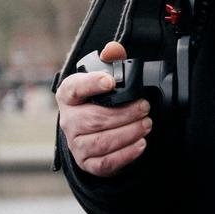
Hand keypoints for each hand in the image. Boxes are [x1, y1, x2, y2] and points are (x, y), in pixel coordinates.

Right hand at [56, 41, 151, 176]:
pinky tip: (140, 144)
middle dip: (125, 113)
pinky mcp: (87, 163)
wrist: (91, 133)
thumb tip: (114, 50)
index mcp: (69, 96)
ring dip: (129, 132)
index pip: (74, 88)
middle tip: (144, 108)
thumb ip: (111, 62)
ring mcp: (76, 144)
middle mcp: (69, 121)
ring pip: (102, 141)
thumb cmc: (98, 104)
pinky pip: (106, 162)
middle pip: (94, 119)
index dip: (91, 84)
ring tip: (146, 124)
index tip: (110, 81)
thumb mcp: (102, 81)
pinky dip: (126, 154)